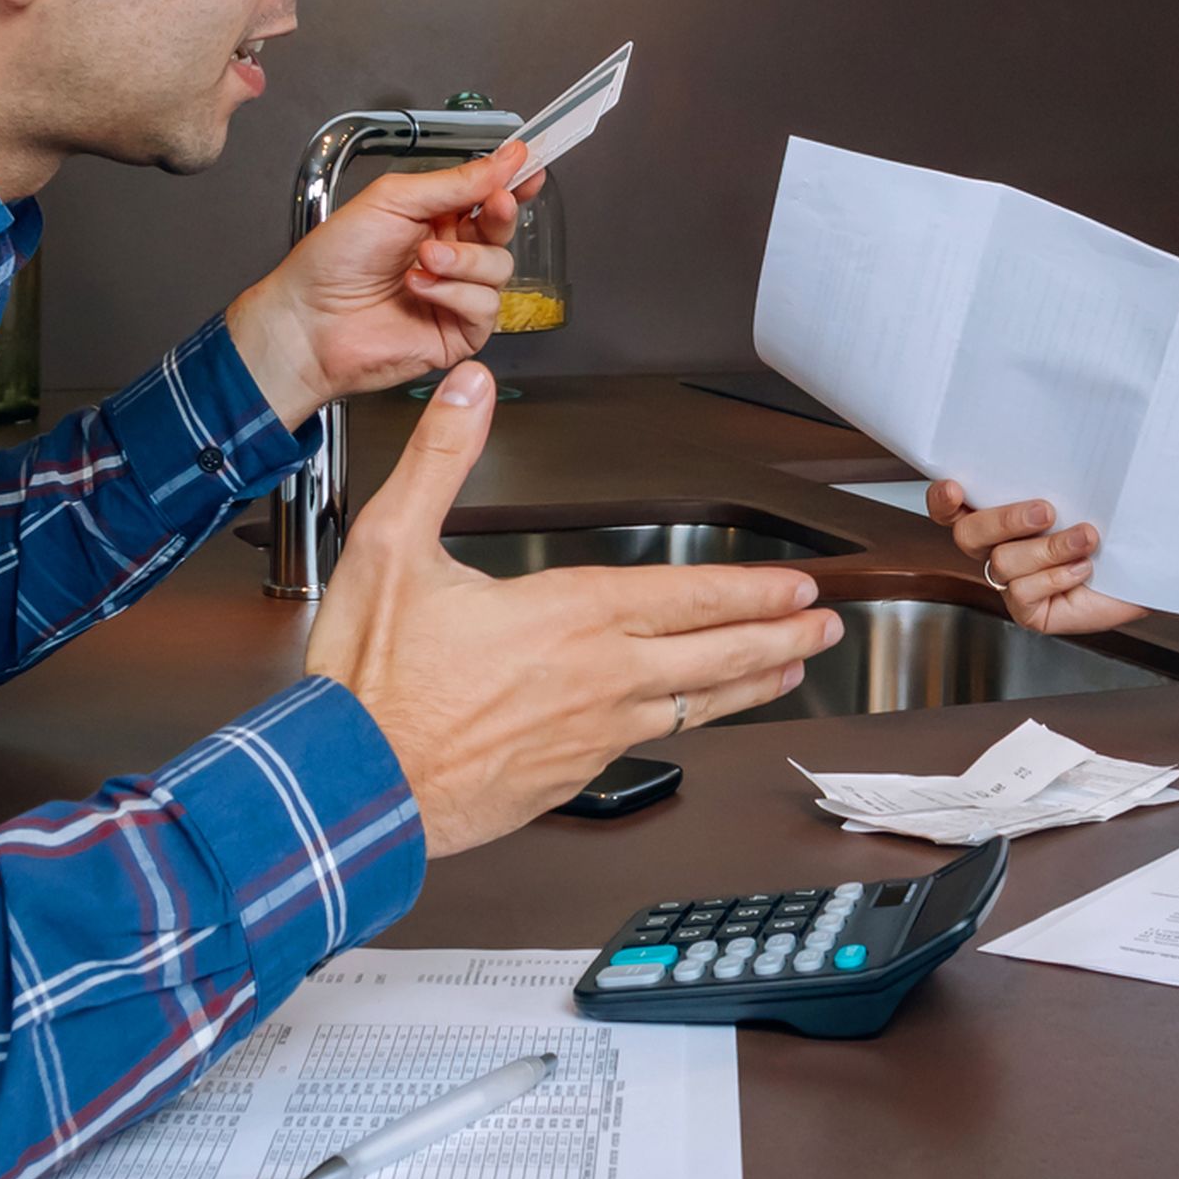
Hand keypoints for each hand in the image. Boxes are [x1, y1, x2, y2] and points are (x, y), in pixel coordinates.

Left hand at [227, 143, 538, 429]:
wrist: (309, 320)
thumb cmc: (333, 261)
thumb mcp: (392, 201)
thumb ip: (453, 183)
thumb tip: (502, 161)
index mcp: (434, 218)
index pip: (486, 195)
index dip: (512, 181)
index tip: (529, 167)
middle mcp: (450, 254)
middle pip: (502, 229)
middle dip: (499, 214)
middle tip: (493, 205)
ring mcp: (457, 294)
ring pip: (500, 268)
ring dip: (464, 260)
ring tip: (423, 259)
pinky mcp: (458, 332)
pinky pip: (486, 307)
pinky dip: (456, 294)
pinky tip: (421, 289)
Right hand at [305, 362, 844, 854]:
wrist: (353, 788)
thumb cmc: (371, 684)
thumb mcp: (392, 547)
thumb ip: (441, 460)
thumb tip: (471, 391)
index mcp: (570, 616)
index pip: (686, 596)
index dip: (749, 590)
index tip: (795, 586)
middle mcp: (599, 678)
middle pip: (716, 654)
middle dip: (779, 635)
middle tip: (826, 626)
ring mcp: (593, 734)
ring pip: (699, 705)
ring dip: (753, 682)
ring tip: (792, 670)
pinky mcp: (573, 776)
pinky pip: (653, 741)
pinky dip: (694, 724)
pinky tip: (697, 719)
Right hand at [928, 482, 1152, 637]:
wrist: (1153, 560)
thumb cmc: (1118, 518)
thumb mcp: (1090, 482)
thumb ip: (1061, 461)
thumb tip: (1064, 412)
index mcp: (1001, 513)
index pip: (951, 507)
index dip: (942, 499)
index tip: (955, 486)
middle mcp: (999, 548)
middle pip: (967, 534)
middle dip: (1004, 519)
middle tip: (1046, 510)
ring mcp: (1012, 582)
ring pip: (1003, 563)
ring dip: (1049, 548)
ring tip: (1087, 538)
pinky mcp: (1030, 612)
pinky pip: (1023, 594)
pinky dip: (1057, 576)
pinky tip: (1084, 569)